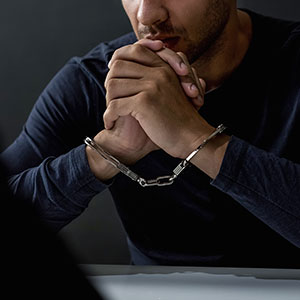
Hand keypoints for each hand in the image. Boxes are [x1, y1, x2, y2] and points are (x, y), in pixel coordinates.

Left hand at [104, 43, 213, 158]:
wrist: (192, 138)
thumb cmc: (180, 120)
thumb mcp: (174, 92)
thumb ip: (160, 79)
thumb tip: (142, 71)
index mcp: (165, 68)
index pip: (135, 50)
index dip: (119, 60)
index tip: (113, 75)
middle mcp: (159, 72)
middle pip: (118, 66)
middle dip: (110, 83)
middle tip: (111, 98)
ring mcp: (152, 86)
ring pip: (113, 85)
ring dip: (108, 101)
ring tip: (112, 113)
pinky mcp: (145, 102)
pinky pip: (115, 105)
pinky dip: (108, 116)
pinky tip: (110, 124)